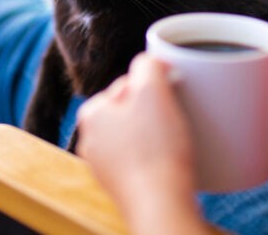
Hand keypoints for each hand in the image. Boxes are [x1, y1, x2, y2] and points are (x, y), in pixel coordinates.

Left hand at [76, 54, 208, 234]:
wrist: (161, 205)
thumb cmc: (156, 150)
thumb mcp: (152, 91)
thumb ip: (147, 64)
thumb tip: (150, 61)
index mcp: (91, 113)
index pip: (128, 83)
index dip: (156, 85)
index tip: (173, 96)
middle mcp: (91, 140)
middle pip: (133, 108)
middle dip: (156, 109)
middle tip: (176, 118)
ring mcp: (106, 166)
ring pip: (138, 133)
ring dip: (158, 133)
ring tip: (175, 142)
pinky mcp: (123, 185)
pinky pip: (143, 158)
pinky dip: (157, 156)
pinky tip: (171, 160)